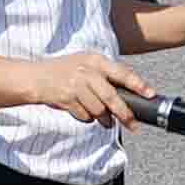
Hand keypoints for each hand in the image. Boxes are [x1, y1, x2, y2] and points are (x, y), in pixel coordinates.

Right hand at [22, 52, 153, 124]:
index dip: (139, 84)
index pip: (122, 73)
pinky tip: (80, 110)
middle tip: (132, 124)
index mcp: (95, 60)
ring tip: (102, 119)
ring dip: (102, 118)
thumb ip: (104, 76)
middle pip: (112, 97)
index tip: (151, 94)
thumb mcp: (84, 65)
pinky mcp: (66, 98)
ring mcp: (75, 84)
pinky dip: (86, 117)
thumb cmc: (62, 72)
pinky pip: (84, 115)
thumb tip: (128, 94)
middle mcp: (86, 70)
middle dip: (124, 113)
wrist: (34, 77)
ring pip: (98, 109)